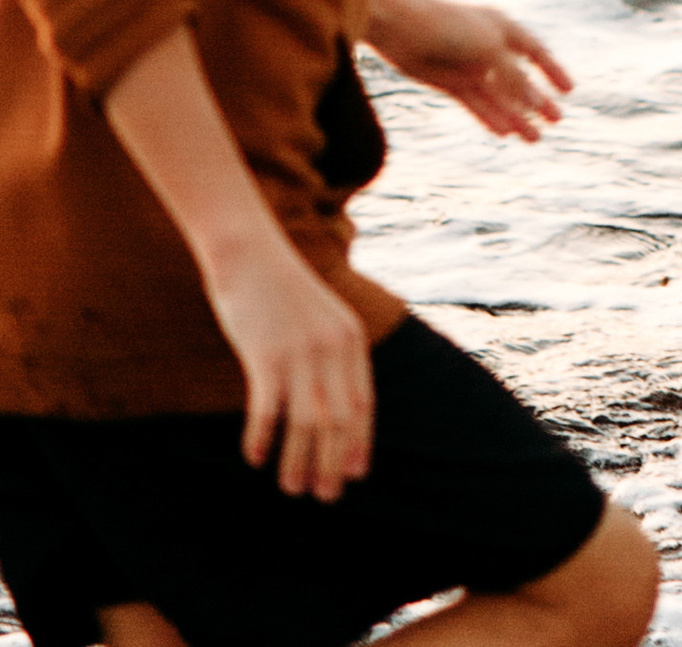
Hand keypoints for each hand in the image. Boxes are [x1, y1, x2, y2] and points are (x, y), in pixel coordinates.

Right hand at [203, 235, 374, 497]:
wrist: (250, 253)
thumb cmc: (281, 292)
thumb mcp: (318, 320)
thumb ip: (329, 356)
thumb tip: (331, 409)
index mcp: (350, 340)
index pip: (363, 404)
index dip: (359, 443)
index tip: (354, 476)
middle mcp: (332, 348)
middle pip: (339, 420)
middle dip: (332, 463)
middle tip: (324, 496)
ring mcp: (300, 351)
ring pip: (307, 423)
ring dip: (299, 461)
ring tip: (292, 489)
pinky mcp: (266, 354)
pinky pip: (267, 409)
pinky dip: (262, 438)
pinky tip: (254, 458)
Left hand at [363, 0, 570, 143]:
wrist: (403, 27)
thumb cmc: (450, 27)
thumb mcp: (491, 49)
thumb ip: (513, 77)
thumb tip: (534, 104)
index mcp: (503, 28)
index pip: (535, 51)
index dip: (553, 70)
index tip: (569, 91)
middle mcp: (489, 47)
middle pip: (519, 79)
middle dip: (538, 100)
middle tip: (557, 121)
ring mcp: (470, 66)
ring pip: (500, 97)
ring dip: (517, 116)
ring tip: (534, 139)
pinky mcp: (451, 82)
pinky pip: (477, 104)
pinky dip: (491, 117)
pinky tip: (505, 132)